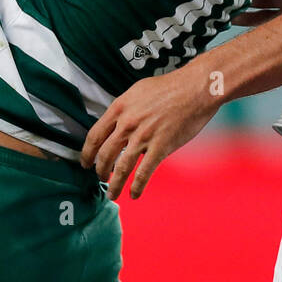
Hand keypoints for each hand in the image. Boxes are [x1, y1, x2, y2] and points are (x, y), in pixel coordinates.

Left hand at [81, 63, 220, 200]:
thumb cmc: (170, 87)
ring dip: (115, 184)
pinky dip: (136, 186)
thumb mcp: (138, 91)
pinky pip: (144, 173)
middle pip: (105, 154)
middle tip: (100, 178)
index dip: (87, 153)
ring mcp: (143, 136)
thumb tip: (116, 123)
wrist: (195, 88)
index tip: (85, 163)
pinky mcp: (161, 147)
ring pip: (121, 167)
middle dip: (100, 171)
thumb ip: (125, 109)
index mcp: (119, 108)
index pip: (95, 136)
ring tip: (112, 194)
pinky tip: (134, 194)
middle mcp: (127, 123)